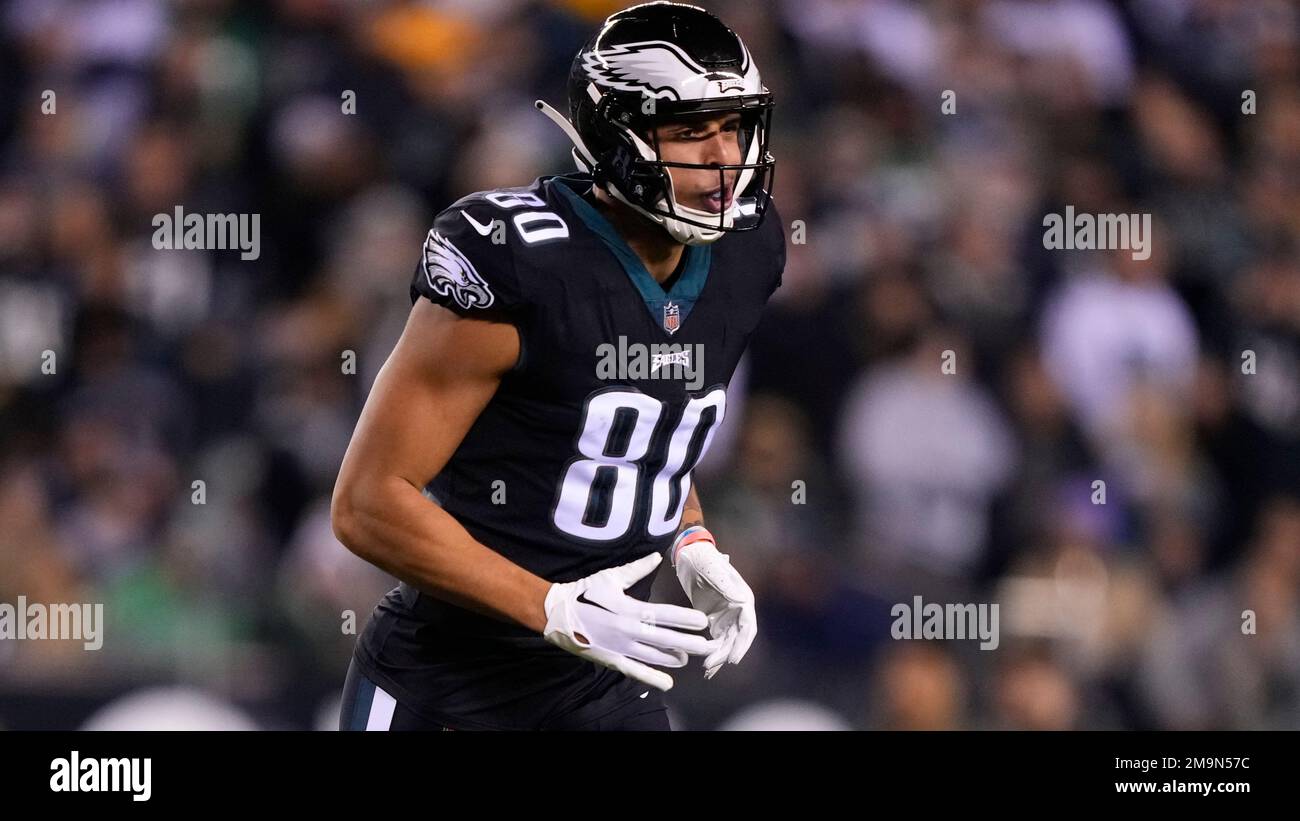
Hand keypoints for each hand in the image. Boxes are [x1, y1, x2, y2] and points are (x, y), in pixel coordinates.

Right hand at [543, 553, 714, 690]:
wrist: (558, 614)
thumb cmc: (585, 592)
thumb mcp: (611, 577)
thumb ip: (637, 569)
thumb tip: (657, 556)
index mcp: (629, 608)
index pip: (663, 614)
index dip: (684, 619)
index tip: (701, 621)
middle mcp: (628, 630)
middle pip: (664, 638)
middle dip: (687, 643)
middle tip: (707, 645)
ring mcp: (620, 647)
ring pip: (653, 656)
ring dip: (673, 658)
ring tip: (689, 659)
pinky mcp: (612, 659)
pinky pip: (635, 671)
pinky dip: (652, 678)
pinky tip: (668, 682)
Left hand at [671, 527, 756, 678]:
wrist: (689, 554)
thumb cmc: (703, 558)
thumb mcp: (712, 569)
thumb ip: (726, 585)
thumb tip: (742, 601)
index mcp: (742, 598)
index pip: (748, 626)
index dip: (742, 644)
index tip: (733, 659)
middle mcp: (738, 609)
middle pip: (736, 638)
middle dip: (726, 654)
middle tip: (709, 665)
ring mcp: (727, 615)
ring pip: (727, 642)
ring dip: (719, 656)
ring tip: (707, 669)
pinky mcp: (714, 619)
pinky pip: (716, 640)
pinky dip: (712, 651)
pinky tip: (705, 663)